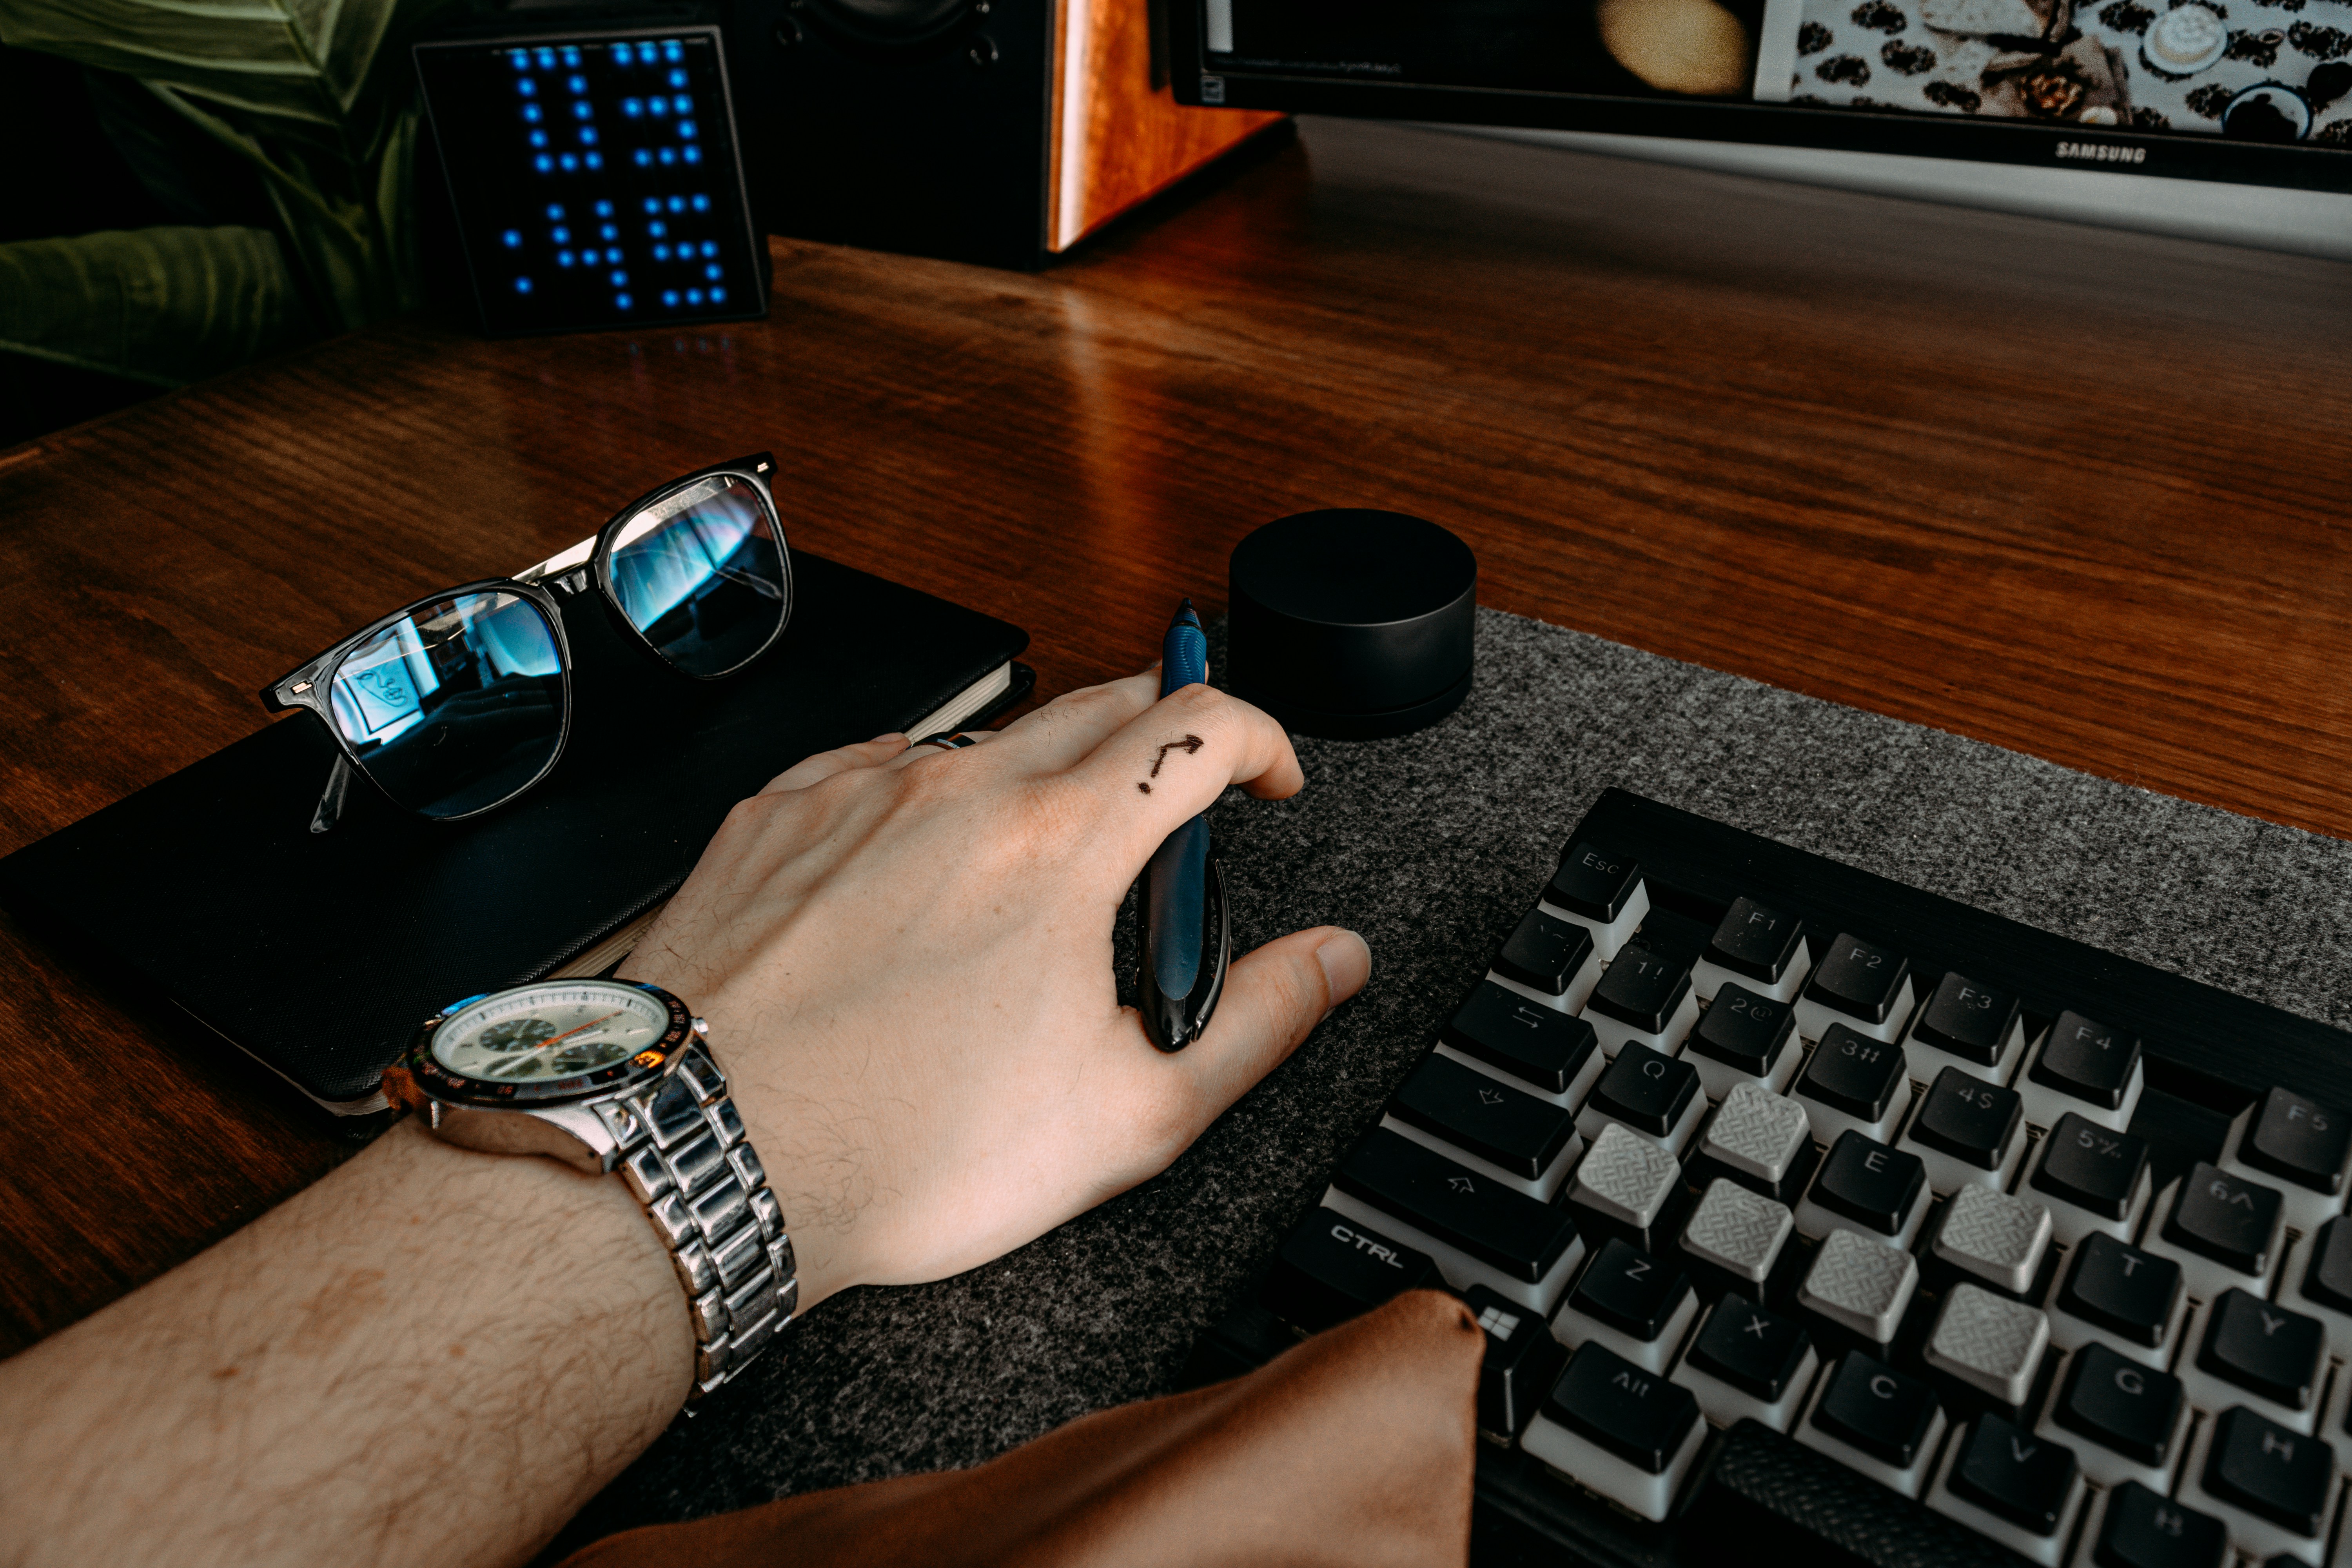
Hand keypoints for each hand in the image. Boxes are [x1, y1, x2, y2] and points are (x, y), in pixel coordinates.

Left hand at [618, 669, 1370, 1310]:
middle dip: (1162, 730)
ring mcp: (853, 792)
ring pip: (980, 734)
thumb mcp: (1130, 1115)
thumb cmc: (901, 1150)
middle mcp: (956, 789)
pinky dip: (920, 787)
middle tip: (1178, 787)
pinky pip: (869, 762)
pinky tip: (916, 853)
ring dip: (1037, 765)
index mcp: (1060, 844)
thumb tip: (1332, 963)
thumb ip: (1258, 1024)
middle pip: (1097, 702)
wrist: (710, 1161)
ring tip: (1043, 843)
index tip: (1266, 777)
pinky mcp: (772, 817)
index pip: (1200, 725)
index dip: (1260, 736)